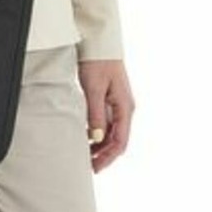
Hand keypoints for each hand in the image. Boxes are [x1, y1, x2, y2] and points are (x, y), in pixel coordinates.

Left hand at [78, 56, 133, 171]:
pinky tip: (87, 139)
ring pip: (112, 134)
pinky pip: (107, 124)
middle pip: (117, 141)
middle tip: (88, 167)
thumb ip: (96, 115)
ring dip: (101, 147)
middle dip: (104, 156)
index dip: (108, 158)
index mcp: (125, 108)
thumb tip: (96, 139)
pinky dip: (99, 134)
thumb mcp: (94, 90)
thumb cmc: (98, 63)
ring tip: (85, 155)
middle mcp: (125, 109)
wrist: (100, 44)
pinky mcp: (111, 101)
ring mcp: (119, 106)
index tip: (95, 168)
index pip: (120, 142)